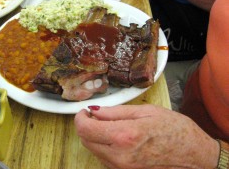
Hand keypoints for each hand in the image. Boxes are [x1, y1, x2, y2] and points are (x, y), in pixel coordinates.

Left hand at [74, 105, 218, 168]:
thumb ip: (116, 112)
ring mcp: (122, 168)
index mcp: (125, 136)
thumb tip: (95, 111)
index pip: (86, 129)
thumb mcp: (146, 112)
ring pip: (93, 150)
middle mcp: (120, 156)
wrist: (195, 156)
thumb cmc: (175, 130)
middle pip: (85, 140)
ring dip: (94, 136)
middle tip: (95, 116)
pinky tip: (116, 138)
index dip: (79, 118)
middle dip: (85, 126)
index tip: (84, 111)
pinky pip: (104, 159)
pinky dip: (103, 147)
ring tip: (108, 125)